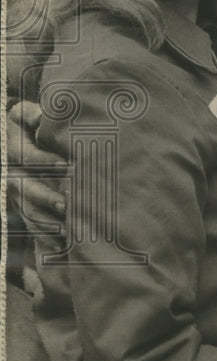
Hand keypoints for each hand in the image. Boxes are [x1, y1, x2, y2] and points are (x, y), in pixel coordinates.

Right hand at [6, 101, 67, 225]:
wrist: (5, 142)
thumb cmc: (22, 125)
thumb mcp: (21, 115)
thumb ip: (30, 114)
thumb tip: (42, 115)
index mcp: (11, 150)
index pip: (27, 156)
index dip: (45, 160)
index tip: (66, 165)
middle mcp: (11, 175)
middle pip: (26, 188)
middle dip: (45, 197)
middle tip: (66, 205)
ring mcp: (15, 194)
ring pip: (27, 210)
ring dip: (46, 221)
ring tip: (66, 231)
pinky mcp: (22, 207)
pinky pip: (31, 224)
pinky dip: (45, 236)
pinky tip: (61, 246)